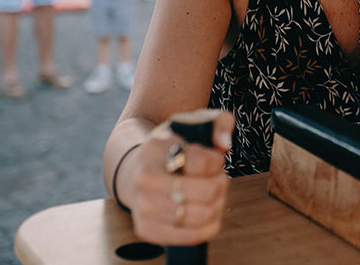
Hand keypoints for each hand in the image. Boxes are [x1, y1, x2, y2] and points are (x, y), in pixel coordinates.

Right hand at [122, 110, 233, 245]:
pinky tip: (206, 213)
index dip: (216, 162)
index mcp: (156, 149)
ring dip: (217, 205)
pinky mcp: (146, 229)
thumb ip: (219, 122)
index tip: (212, 159)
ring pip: (202, 216)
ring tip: (211, 194)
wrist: (136, 167)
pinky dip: (207, 227)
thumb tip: (224, 144)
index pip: (201, 162)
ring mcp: (142, 207)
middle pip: (206, 192)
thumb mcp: (196, 122)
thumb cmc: (173, 146)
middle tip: (217, 179)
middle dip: (221, 185)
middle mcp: (144, 179)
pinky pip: (190, 237)